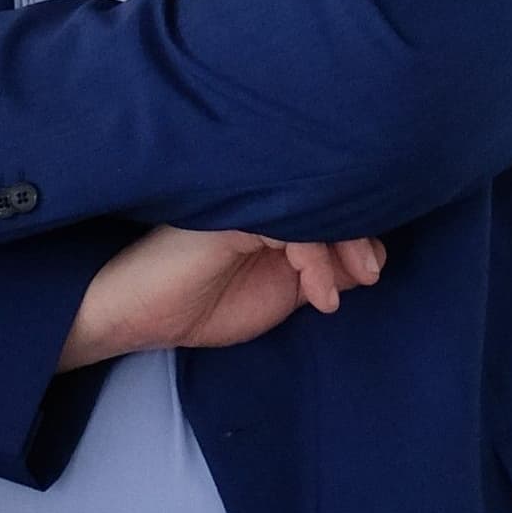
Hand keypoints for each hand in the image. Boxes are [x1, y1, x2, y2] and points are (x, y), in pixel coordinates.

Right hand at [60, 229, 388, 370]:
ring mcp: (244, 203)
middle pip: (327, 196)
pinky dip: (315, 260)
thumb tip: (373, 257)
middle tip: (371, 274)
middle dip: (357, 235)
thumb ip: (320, 273)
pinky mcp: (231, 216)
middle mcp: (259, 199)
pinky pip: (290, 225)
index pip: (327, 203)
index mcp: (270, 212)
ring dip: (340, 250)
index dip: (358, 232)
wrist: (138, 316)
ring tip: (336, 292)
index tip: (372, 271)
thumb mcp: (279, 295)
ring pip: (312, 206)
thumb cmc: (198, 305)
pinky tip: (318, 294)